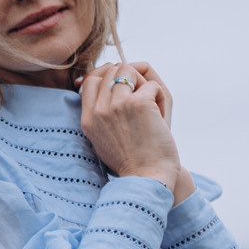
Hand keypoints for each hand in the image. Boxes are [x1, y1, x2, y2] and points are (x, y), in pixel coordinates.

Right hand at [79, 61, 193, 200]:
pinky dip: (161, 97)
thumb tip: (109, 73)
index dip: (107, 76)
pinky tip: (161, 117)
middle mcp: (99, 110)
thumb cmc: (132, 161)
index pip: (90, 80)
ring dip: (144, 83)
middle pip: (111, 69)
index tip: (122, 86)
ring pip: (129, 69)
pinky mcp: (139, 103)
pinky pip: (152, 85)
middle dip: (129, 77)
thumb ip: (100, 112)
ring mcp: (117, 105)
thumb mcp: (104, 139)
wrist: (148, 179)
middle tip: (142, 98)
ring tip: (151, 105)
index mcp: (88, 120)